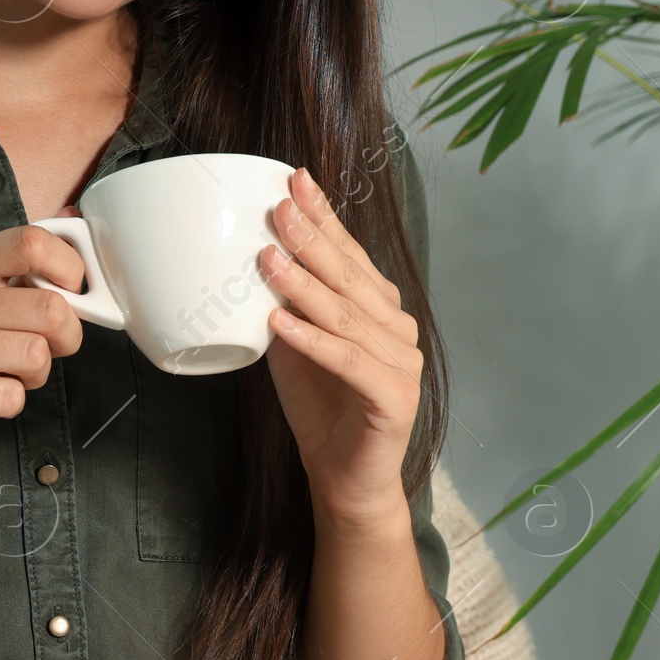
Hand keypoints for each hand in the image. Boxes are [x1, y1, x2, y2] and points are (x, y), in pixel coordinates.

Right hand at [0, 226, 86, 498]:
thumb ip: (25, 279)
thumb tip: (78, 240)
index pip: (30, 242)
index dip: (69, 270)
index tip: (71, 295)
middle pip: (48, 307)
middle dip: (67, 337)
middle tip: (47, 349)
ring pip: (35, 353)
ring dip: (36, 375)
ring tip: (9, 375)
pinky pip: (10, 396)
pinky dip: (11, 404)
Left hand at [260, 167, 423, 530]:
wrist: (344, 479)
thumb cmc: (321, 408)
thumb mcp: (294, 345)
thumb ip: (286, 304)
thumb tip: (256, 257)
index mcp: (379, 308)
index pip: (350, 254)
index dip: (324, 217)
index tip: (294, 180)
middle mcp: (397, 328)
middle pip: (350, 277)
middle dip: (311, 239)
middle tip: (276, 209)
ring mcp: (402, 362)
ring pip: (347, 315)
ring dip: (304, 285)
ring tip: (267, 260)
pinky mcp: (394, 397)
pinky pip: (348, 360)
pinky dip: (312, 339)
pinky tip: (279, 320)